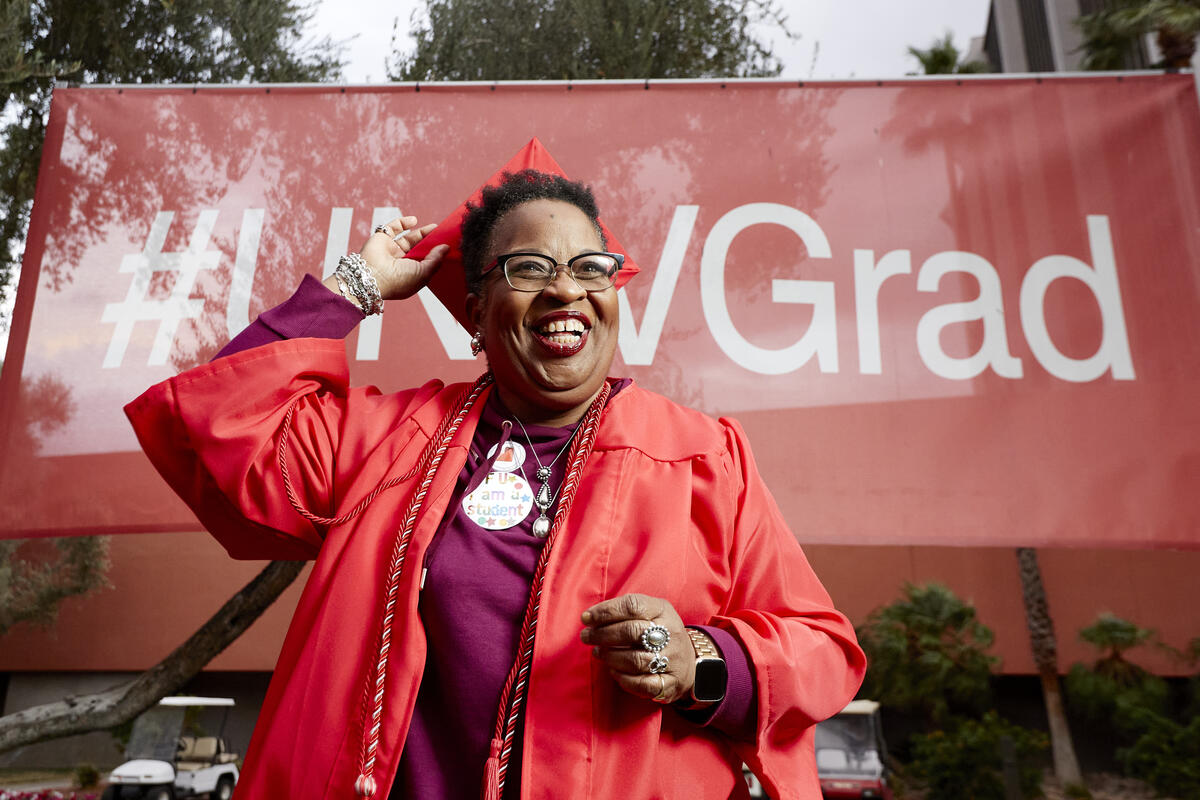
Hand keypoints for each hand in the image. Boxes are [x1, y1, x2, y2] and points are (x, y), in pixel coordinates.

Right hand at [359, 215, 447, 300]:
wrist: (373, 276)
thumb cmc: (398, 281)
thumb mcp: (424, 273)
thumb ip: (436, 259)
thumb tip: (446, 247)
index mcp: (410, 274)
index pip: (425, 262)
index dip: (435, 255)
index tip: (447, 246)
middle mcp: (400, 263)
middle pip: (418, 249)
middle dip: (430, 242)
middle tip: (443, 234)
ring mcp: (391, 250)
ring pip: (408, 238)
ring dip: (421, 232)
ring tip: (434, 228)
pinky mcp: (382, 238)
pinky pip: (393, 227)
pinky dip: (403, 222)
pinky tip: (414, 221)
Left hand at [580, 593, 695, 704]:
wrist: (690, 661)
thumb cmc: (659, 633)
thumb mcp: (650, 612)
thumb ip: (624, 611)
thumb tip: (590, 618)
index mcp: (663, 611)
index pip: (632, 606)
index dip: (605, 611)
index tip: (586, 618)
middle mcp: (671, 633)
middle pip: (631, 631)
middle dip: (602, 634)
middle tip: (586, 637)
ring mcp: (672, 659)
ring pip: (635, 659)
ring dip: (610, 657)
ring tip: (598, 653)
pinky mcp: (670, 684)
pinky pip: (642, 684)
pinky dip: (623, 679)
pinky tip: (613, 671)